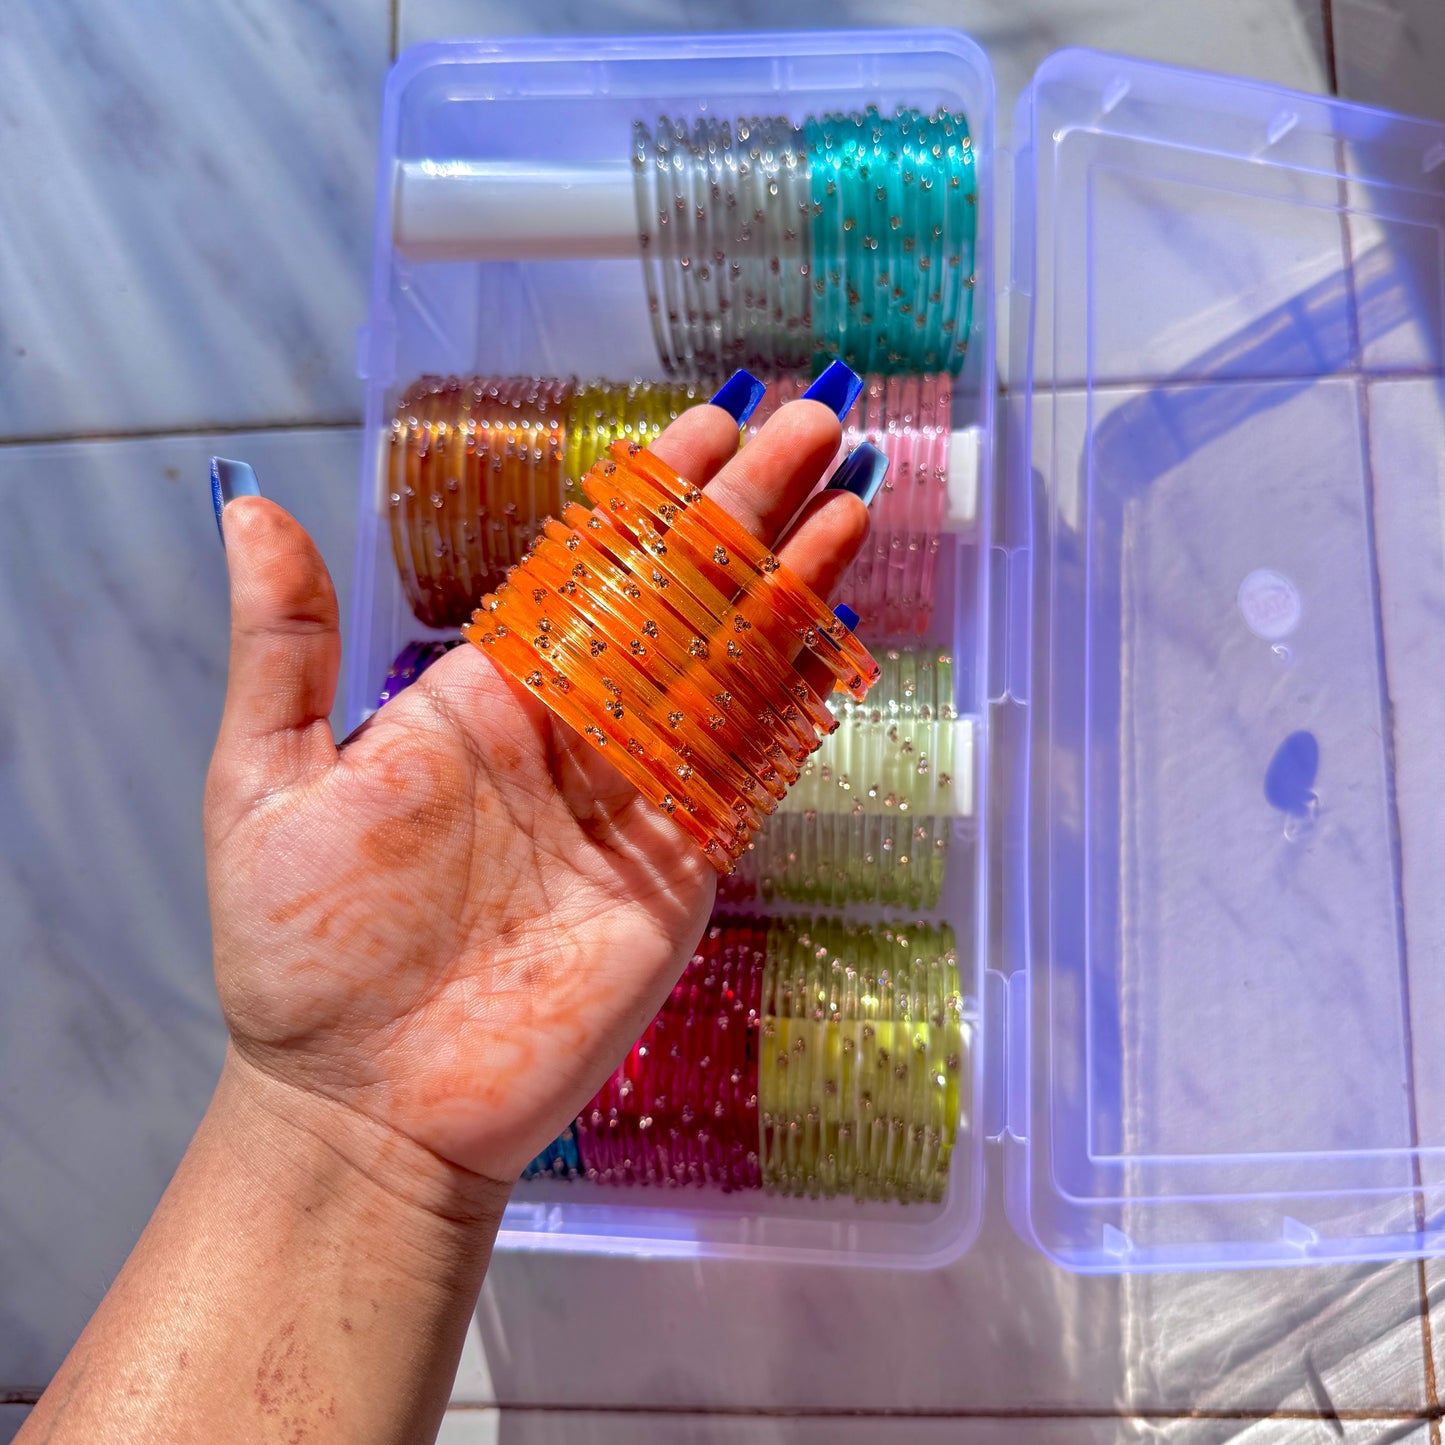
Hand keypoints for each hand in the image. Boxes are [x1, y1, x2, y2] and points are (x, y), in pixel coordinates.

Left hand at [205, 397, 868, 1187]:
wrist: (364, 1106)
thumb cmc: (302, 953)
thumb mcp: (266, 782)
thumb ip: (283, 648)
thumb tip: (248, 508)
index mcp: (486, 699)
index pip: (588, 571)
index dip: (652, 496)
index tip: (707, 425)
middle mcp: (573, 736)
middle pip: (677, 601)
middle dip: (744, 512)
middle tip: (809, 423)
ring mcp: (635, 802)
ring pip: (727, 670)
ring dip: (787, 584)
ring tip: (846, 499)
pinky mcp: (678, 872)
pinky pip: (745, 769)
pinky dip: (792, 699)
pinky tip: (835, 631)